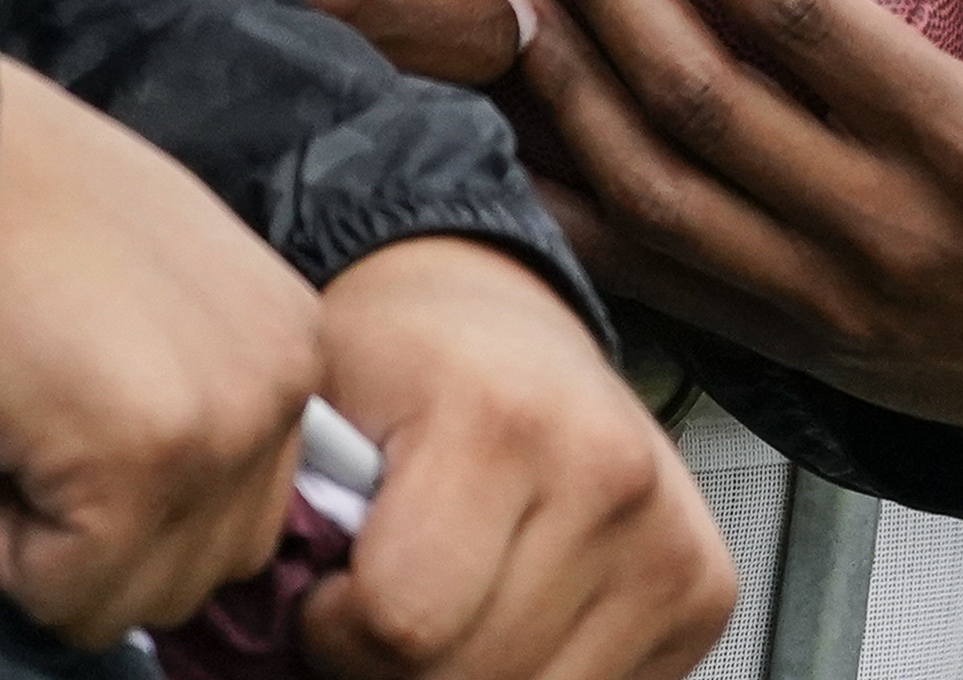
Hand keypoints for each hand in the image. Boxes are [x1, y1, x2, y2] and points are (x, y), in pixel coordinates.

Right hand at [0, 58, 326, 646]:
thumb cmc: (7, 220)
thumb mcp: (150, 302)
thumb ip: (181, 396)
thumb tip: (153, 517)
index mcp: (289, 339)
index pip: (240, 513)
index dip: (128, 504)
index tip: (61, 429)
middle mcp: (286, 378)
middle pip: (202, 569)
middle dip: (93, 537)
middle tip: (27, 425)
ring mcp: (230, 420)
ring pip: (133, 598)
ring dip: (43, 539)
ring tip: (9, 421)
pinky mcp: (151, 460)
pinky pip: (62, 588)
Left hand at [306, 237, 732, 679]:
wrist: (501, 317)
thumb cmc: (403, 364)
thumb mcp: (313, 416)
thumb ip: (288, 529)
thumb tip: (258, 652)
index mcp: (504, 419)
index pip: (401, 622)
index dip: (333, 628)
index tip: (329, 588)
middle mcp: (610, 472)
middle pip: (469, 674)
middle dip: (394, 665)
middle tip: (383, 599)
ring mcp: (671, 536)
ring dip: (468, 673)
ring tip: (448, 601)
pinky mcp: (704, 587)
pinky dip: (537, 675)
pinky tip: (513, 613)